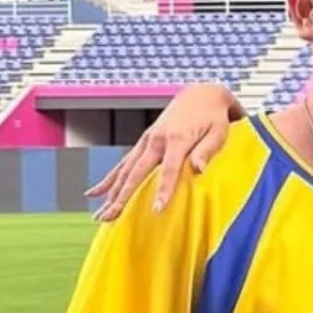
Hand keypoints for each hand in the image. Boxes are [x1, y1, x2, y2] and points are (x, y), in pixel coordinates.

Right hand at [86, 83, 239, 220]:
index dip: (164, 190)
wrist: (201, 95)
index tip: (157, 210)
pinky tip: (93, 194)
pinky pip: (123, 164)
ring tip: (100, 216)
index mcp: (177, 139)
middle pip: (136, 173)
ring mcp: (146, 141)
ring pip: (124, 171)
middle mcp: (156, 140)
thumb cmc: (214, 118)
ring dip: (111, 194)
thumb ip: (207, 151)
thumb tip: (198, 170)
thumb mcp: (219, 132)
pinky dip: (108, 180)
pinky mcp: (143, 142)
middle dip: (122, 197)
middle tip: (110, 218)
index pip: (169, 170)